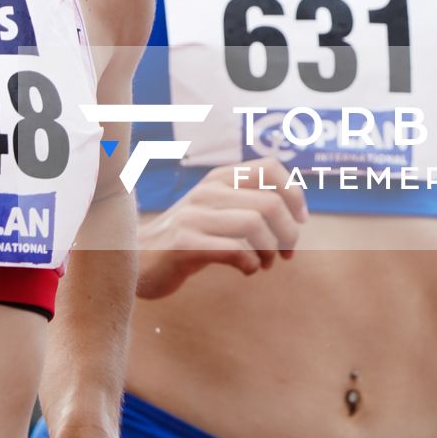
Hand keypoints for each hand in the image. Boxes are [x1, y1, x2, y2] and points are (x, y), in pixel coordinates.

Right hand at [135, 158, 308, 299]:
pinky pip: (234, 250)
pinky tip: (246, 269)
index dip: (295, 194)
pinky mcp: (184, 243)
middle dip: (288, 234)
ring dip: (270, 251)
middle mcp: (207, 190)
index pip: (270, 167)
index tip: (299, 221)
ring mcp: (193, 216)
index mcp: (218, 178)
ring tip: (265, 264)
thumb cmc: (187, 238)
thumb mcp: (215, 211)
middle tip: (285, 254)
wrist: (137, 260)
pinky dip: (250, 264)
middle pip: (271, 203)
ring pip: (255, 225)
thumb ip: (247, 204)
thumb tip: (296, 216)